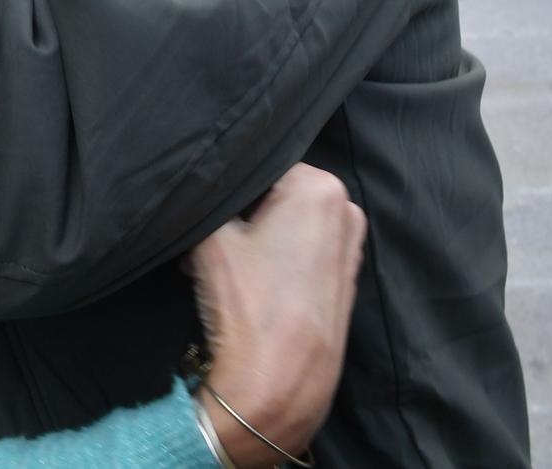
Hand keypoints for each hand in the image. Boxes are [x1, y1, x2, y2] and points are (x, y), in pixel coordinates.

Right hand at [189, 164, 365, 466]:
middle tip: (210, 241)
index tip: (204, 215)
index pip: (258, 166)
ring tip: (224, 267)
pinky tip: (247, 286)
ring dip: (253, 238)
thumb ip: (207, 199)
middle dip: (240, 214)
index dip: (224, 190)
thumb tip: (200, 195)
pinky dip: (273, 260)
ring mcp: (350, 247)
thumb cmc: (247, 304)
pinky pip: (300, 253)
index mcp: (320, 186)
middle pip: (274, 194)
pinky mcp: (345, 282)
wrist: (278, 385)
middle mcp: (346, 208)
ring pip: (285, 224)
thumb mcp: (210, 237)